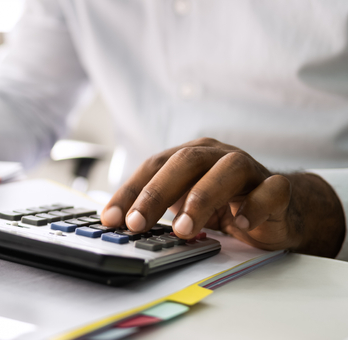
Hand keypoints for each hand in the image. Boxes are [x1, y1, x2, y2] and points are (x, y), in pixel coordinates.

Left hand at [100, 137, 344, 256]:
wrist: (278, 210)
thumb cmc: (224, 204)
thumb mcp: (184, 204)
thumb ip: (158, 210)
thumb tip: (119, 225)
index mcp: (190, 155)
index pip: (153, 166)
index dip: (130, 192)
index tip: (111, 218)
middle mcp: (217, 156)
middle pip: (185, 162)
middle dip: (156, 193)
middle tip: (137, 223)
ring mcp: (250, 169)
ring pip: (227, 171)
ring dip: (201, 199)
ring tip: (183, 229)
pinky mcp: (278, 188)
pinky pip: (270, 190)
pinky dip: (255, 207)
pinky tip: (240, 224)